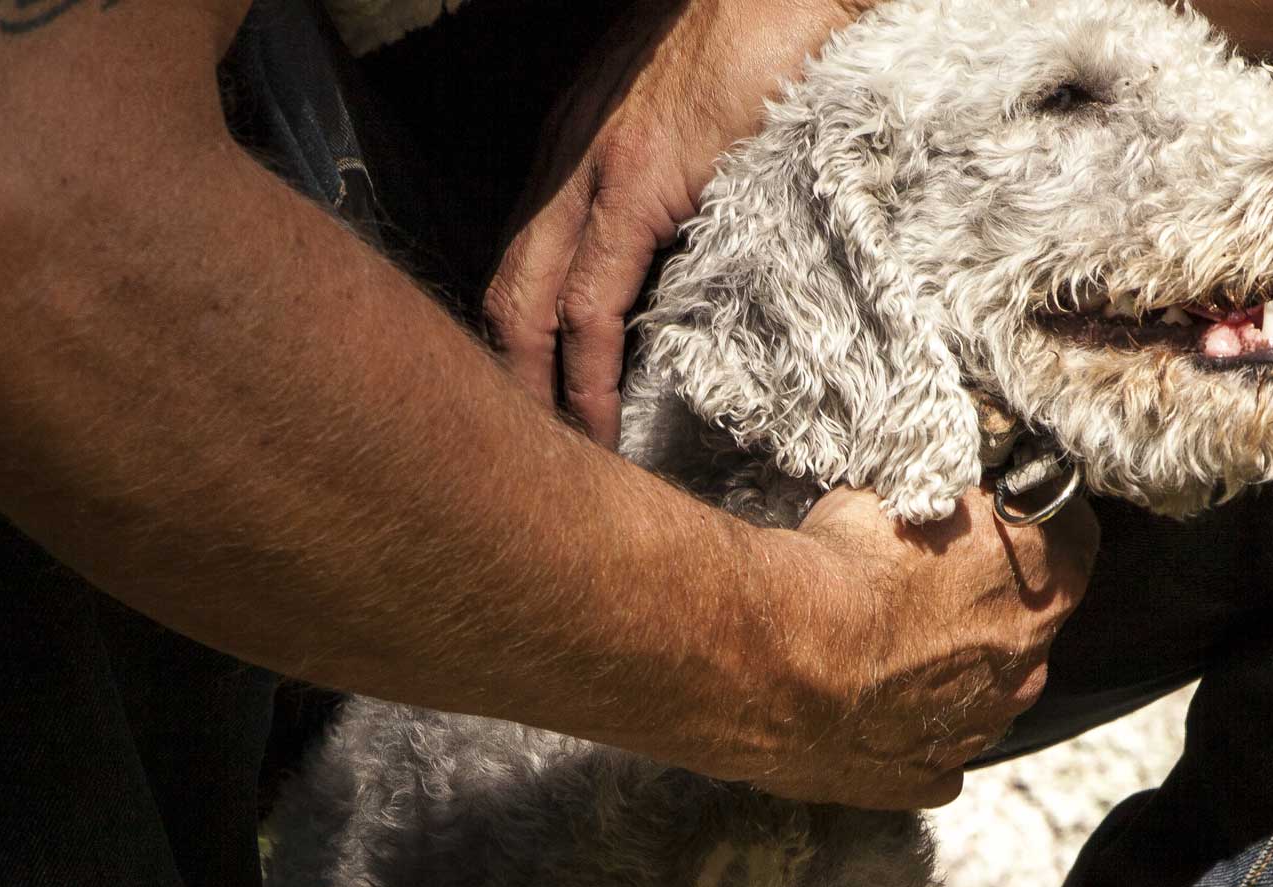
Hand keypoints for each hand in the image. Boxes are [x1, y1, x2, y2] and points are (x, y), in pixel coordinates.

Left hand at [487, 0, 864, 446]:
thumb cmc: (765, 42)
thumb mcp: (696, 126)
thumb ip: (675, 189)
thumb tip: (687, 265)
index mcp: (579, 150)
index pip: (526, 262)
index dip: (523, 342)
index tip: (539, 406)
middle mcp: (567, 160)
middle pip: (507, 290)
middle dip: (509, 379)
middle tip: (528, 455)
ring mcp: (595, 169)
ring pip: (530, 302)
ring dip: (536, 389)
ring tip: (558, 460)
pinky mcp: (638, 182)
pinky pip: (592, 303)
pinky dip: (586, 373)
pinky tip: (598, 421)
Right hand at [750, 486, 1099, 810]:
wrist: (773, 659)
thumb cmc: (842, 570)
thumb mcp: (910, 491)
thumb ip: (954, 502)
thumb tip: (956, 492)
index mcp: (1042, 583)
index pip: (1072, 537)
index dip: (1030, 522)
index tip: (993, 512)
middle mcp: (1025, 664)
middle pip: (1025, 626)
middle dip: (983, 605)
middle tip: (918, 587)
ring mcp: (978, 730)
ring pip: (981, 695)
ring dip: (947, 673)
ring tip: (883, 654)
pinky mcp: (926, 778)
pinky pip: (934, 757)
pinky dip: (909, 737)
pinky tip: (869, 713)